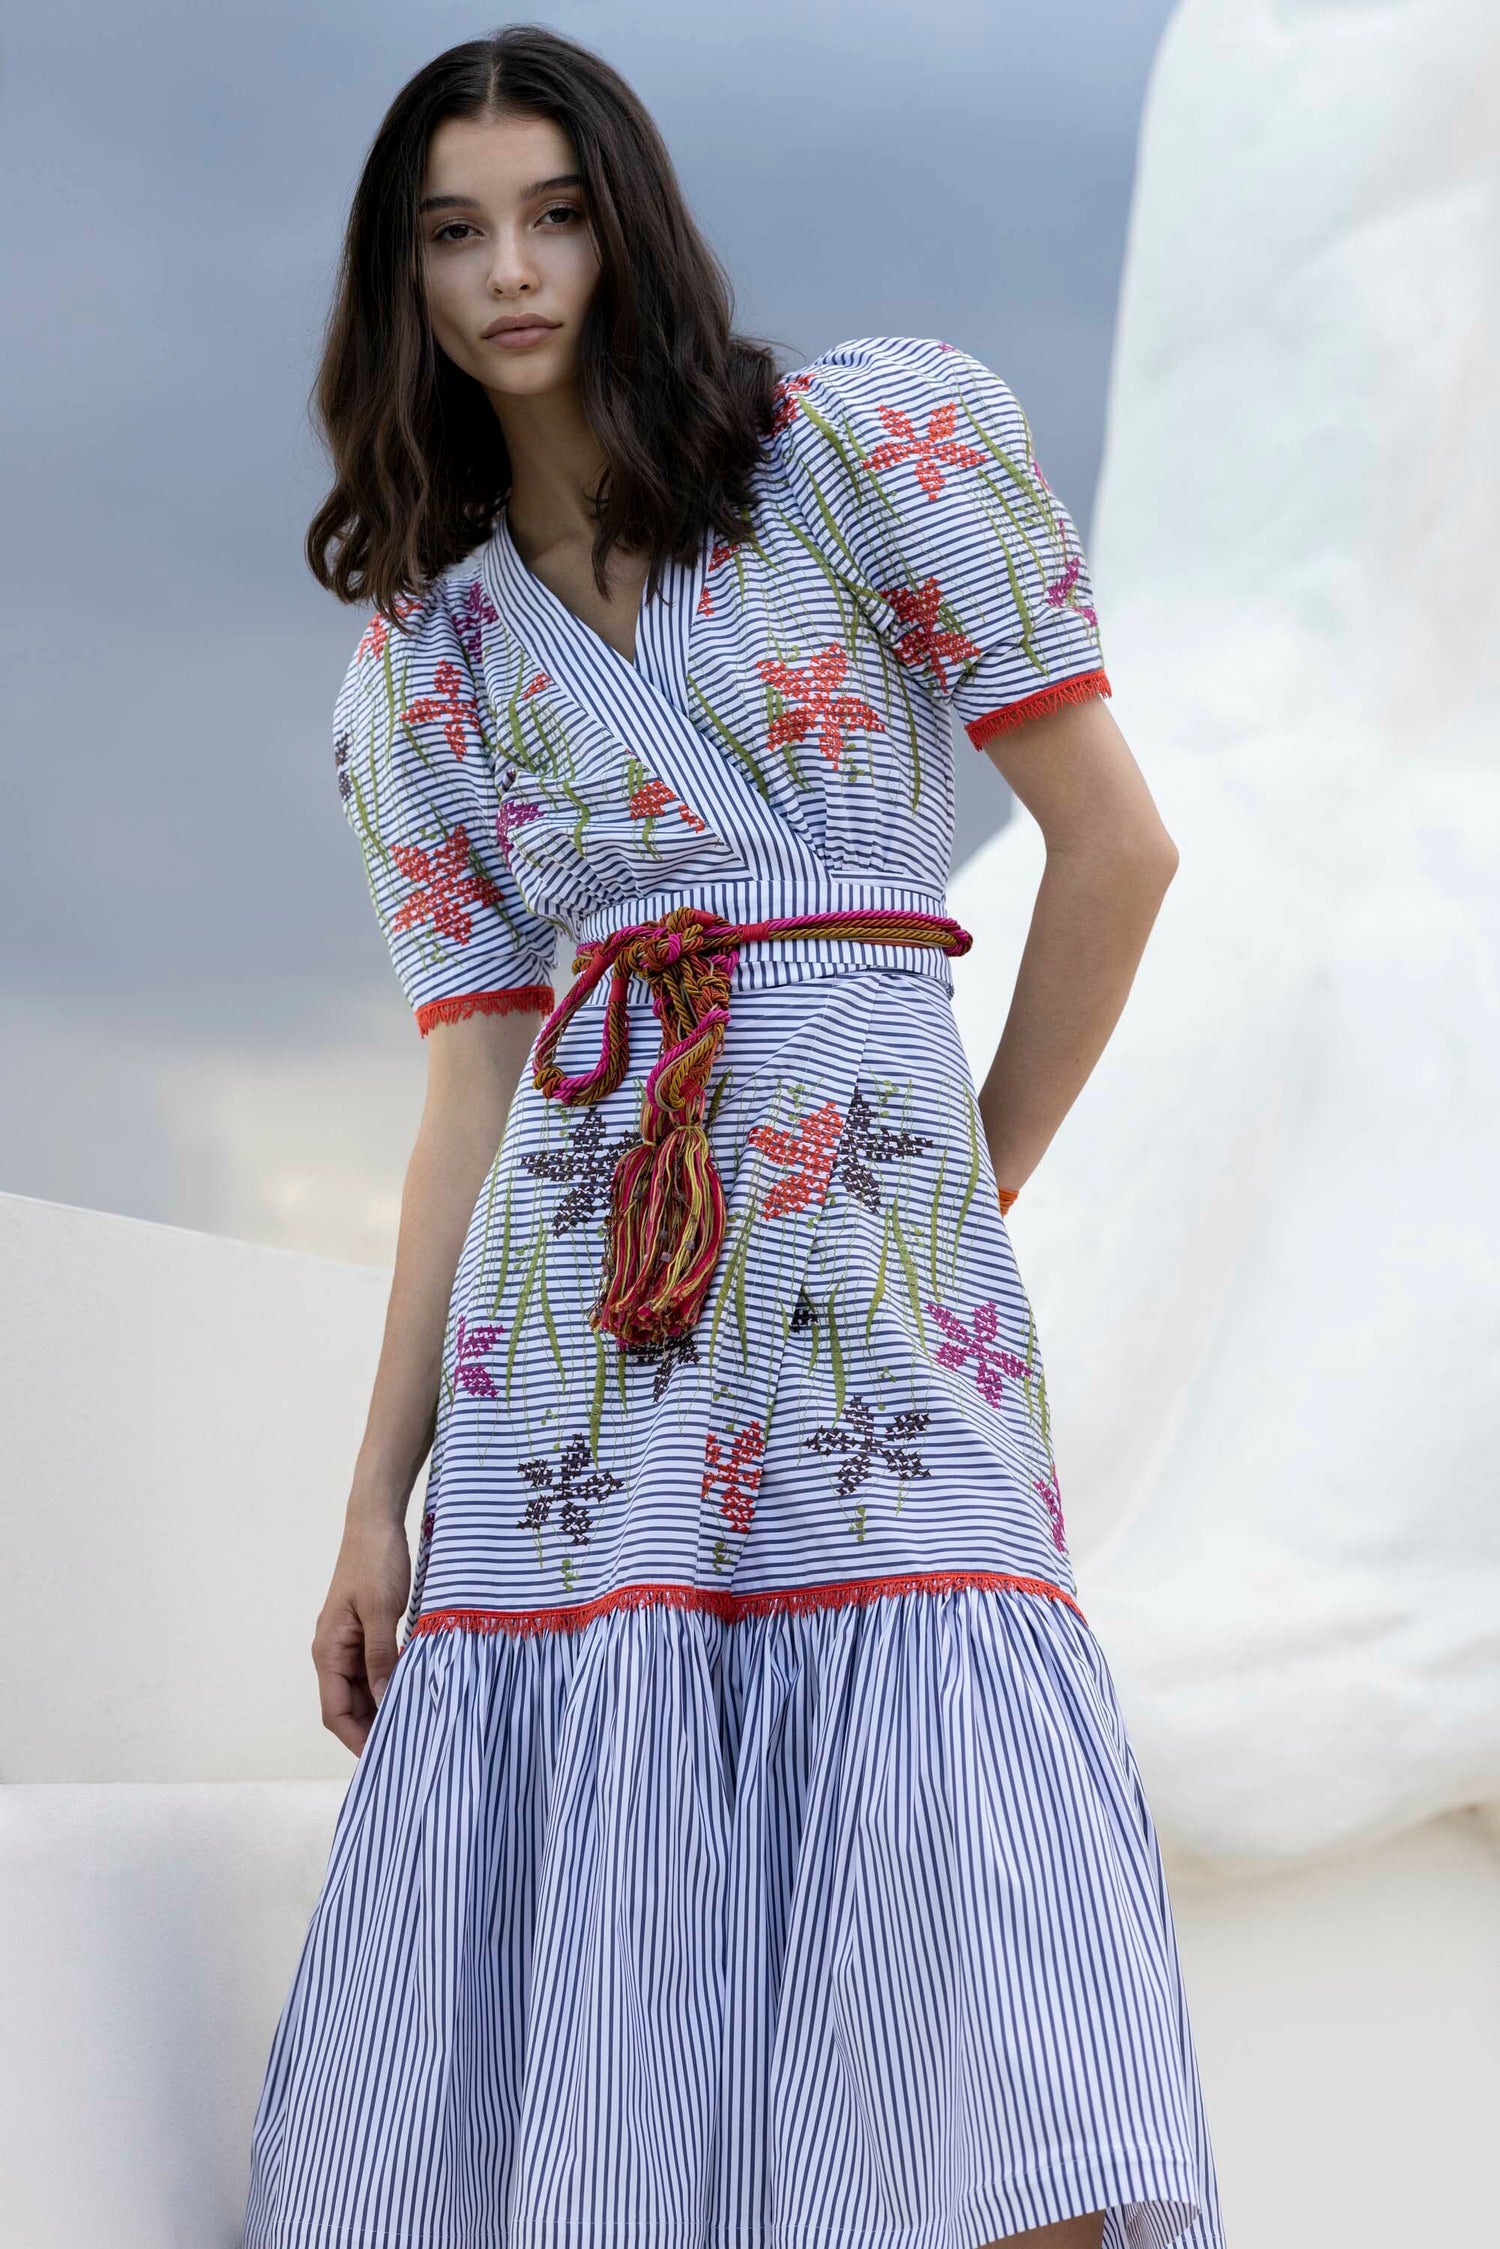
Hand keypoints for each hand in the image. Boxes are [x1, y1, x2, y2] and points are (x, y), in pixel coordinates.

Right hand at [311, 1511, 412, 1754]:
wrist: (375, 1524)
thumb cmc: (375, 1563)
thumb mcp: (382, 1612)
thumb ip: (380, 1658)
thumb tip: (384, 1702)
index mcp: (328, 1651)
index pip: (335, 1712)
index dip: (357, 1738)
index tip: (384, 1758)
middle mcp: (333, 1651)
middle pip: (348, 1705)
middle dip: (373, 1727)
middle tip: (408, 1745)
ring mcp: (348, 1642)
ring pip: (362, 1689)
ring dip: (383, 1706)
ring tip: (415, 1723)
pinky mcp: (364, 1631)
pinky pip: (373, 1668)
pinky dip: (389, 1683)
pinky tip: (413, 1690)